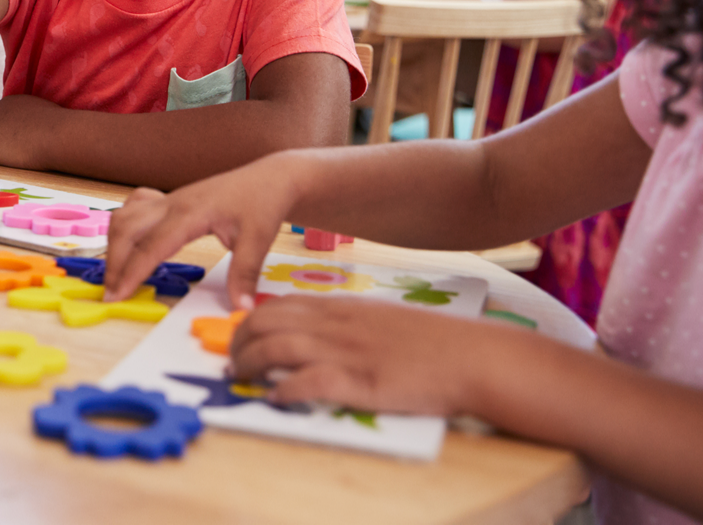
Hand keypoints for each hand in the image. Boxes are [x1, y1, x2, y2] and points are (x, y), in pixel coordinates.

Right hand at [103, 158, 296, 303]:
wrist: (269, 178)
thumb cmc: (262, 204)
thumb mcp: (259, 240)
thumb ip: (244, 275)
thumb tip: (241, 309)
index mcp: (191, 212)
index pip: (151, 245)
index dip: (132, 271)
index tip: (118, 295)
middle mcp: (172, 203)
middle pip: (126, 228)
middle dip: (114, 262)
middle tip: (112, 292)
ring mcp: (168, 199)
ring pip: (124, 216)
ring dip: (114, 244)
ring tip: (116, 273)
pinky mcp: (168, 200)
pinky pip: (134, 206)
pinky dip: (123, 224)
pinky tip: (127, 242)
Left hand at [231, 295, 499, 415]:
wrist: (471, 356)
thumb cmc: (432, 342)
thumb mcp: (382, 319)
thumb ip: (349, 323)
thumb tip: (317, 335)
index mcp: (342, 308)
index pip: (280, 305)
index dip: (250, 321)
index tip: (240, 337)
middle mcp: (337, 325)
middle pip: (267, 322)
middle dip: (239, 340)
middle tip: (231, 360)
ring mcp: (346, 351)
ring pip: (277, 347)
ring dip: (249, 363)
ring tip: (239, 378)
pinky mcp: (360, 381)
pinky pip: (308, 382)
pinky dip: (284, 390)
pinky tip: (274, 398)